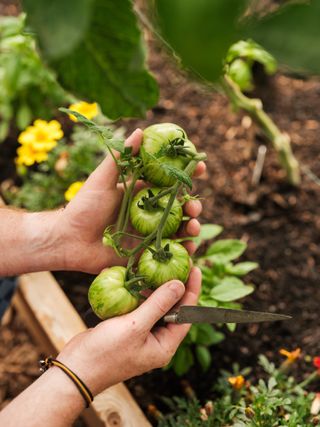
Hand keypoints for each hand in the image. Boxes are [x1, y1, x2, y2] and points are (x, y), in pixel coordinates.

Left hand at [55, 129, 205, 272]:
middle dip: (193, 205)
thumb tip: (140, 131)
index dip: (188, 174)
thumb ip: (121, 158)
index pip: (171, 181)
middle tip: (194, 207)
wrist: (69, 240)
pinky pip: (169, 252)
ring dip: (192, 227)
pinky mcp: (146, 253)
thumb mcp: (102, 180)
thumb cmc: (84, 207)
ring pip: (179, 229)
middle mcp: (149, 212)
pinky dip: (184, 251)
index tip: (201, 168)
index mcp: (142, 192)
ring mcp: (149, 233)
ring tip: (193, 228)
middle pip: (180, 207)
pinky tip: (189, 250)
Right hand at [57, 267, 200, 394]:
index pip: (187, 314)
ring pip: (155, 307)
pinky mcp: (127, 329)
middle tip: (178, 263)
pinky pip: (139, 308)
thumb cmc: (106, 352)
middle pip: (173, 309)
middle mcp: (156, 341)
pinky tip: (137, 278)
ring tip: (160, 266)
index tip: (195, 268)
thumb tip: (179, 284)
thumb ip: (158, 304)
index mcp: (165, 345)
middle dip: (176, 286)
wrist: (75, 369)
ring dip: (156, 288)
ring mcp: (141, 335)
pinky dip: (139, 293)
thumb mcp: (135, 326)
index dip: (192, 290)